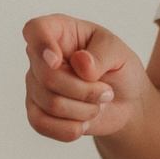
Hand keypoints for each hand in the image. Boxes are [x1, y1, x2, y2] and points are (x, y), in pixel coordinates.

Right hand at [23, 14, 147, 143]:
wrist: (125, 103)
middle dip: (85, 91)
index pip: (35, 30)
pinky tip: (83, 122)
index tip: (57, 60)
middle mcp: (41, 56)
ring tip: (98, 104)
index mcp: (59, 31)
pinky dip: (69, 128)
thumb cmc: (119, 68)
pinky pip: (41, 124)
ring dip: (84, 110)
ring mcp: (36, 84)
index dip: (41, 44)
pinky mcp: (36, 111)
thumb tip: (81, 63)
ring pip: (50, 103)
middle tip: (106, 91)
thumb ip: (103, 54)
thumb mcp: (120, 53)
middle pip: (48, 76)